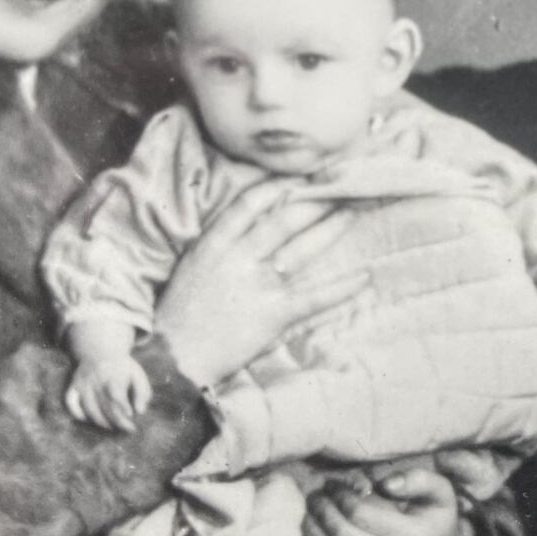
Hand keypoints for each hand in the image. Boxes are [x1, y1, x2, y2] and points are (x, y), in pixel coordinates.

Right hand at [65, 354, 151, 432]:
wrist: (99, 351)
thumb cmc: (122, 369)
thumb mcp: (137, 375)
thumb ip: (143, 393)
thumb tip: (141, 412)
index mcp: (113, 374)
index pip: (116, 395)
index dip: (123, 408)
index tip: (132, 416)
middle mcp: (96, 379)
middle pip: (104, 406)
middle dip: (117, 421)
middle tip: (129, 429)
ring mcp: (83, 383)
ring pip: (89, 408)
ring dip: (101, 422)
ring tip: (113, 427)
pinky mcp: (73, 386)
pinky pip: (70, 403)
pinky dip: (78, 414)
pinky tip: (89, 419)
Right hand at [157, 182, 369, 387]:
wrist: (172, 360)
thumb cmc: (180, 315)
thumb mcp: (192, 267)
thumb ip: (222, 244)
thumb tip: (254, 222)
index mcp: (213, 244)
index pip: (250, 202)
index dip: (279, 185)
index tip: (302, 175)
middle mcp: (237, 258)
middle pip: (284, 218)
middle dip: (315, 199)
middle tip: (341, 184)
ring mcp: (256, 285)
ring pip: (302, 248)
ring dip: (331, 228)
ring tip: (353, 212)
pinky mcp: (272, 314)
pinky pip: (314, 296)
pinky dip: (341, 287)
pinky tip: (364, 277)